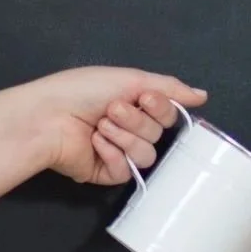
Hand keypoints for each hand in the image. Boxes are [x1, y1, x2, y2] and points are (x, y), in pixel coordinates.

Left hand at [20, 67, 206, 187]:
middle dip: (135, 120)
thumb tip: (202, 96)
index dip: (160, 108)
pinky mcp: (105, 173)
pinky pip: (127, 171)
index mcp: (134, 105)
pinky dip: (111, 154)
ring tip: (100, 126)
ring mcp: (117, 152)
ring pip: (146, 154)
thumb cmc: (82, 90)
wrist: (48, 116)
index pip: (168, 115)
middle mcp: (128, 128)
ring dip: (124, 136)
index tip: (144, 97)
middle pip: (158, 134)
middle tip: (111, 109)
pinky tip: (94, 143)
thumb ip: (169, 88)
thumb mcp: (130, 78)